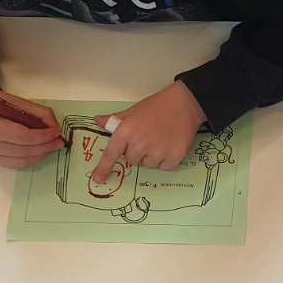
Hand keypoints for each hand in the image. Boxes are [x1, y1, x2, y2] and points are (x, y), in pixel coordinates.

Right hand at [0, 91, 62, 168]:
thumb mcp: (15, 100)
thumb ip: (38, 112)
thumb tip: (55, 127)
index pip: (25, 137)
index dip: (44, 136)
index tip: (57, 132)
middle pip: (26, 151)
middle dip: (46, 146)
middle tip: (60, 141)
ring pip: (24, 161)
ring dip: (42, 154)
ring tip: (52, 146)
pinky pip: (18, 164)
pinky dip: (32, 158)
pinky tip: (40, 150)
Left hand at [91, 81, 207, 184]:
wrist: (184, 104)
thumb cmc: (156, 106)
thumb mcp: (133, 111)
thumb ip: (115, 120)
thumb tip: (97, 121)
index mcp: (126, 131)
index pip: (111, 154)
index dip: (104, 168)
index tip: (98, 179)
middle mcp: (140, 143)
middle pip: (132, 160)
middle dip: (137, 152)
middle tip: (148, 137)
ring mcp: (157, 152)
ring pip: (148, 165)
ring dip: (152, 156)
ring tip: (160, 139)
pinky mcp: (173, 157)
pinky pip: (163, 167)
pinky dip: (166, 159)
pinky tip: (169, 144)